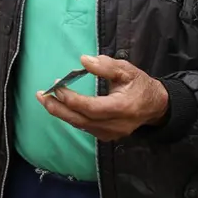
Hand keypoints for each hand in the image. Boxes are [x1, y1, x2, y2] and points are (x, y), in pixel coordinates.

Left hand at [37, 55, 167, 141]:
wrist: (155, 106)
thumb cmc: (140, 85)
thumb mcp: (127, 70)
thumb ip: (106, 66)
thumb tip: (83, 61)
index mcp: (122, 107)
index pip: (92, 108)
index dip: (72, 99)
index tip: (57, 86)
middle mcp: (116, 125)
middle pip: (81, 120)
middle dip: (58, 108)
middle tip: (41, 95)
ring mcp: (111, 133)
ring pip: (80, 125)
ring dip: (60, 112)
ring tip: (45, 99)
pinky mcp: (106, 136)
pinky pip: (84, 127)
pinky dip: (70, 116)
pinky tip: (59, 106)